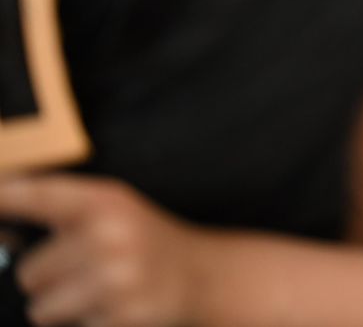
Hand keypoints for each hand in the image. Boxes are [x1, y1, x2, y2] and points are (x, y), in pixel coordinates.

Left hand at [0, 174, 203, 326]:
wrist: (199, 276)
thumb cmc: (142, 240)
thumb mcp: (111, 209)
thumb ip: (58, 208)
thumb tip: (1, 215)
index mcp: (105, 201)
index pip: (38, 194)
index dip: (5, 196)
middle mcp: (110, 235)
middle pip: (29, 273)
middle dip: (48, 279)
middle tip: (82, 271)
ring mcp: (117, 278)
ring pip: (41, 308)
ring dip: (60, 307)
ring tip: (94, 292)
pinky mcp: (122, 316)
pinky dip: (86, 322)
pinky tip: (113, 306)